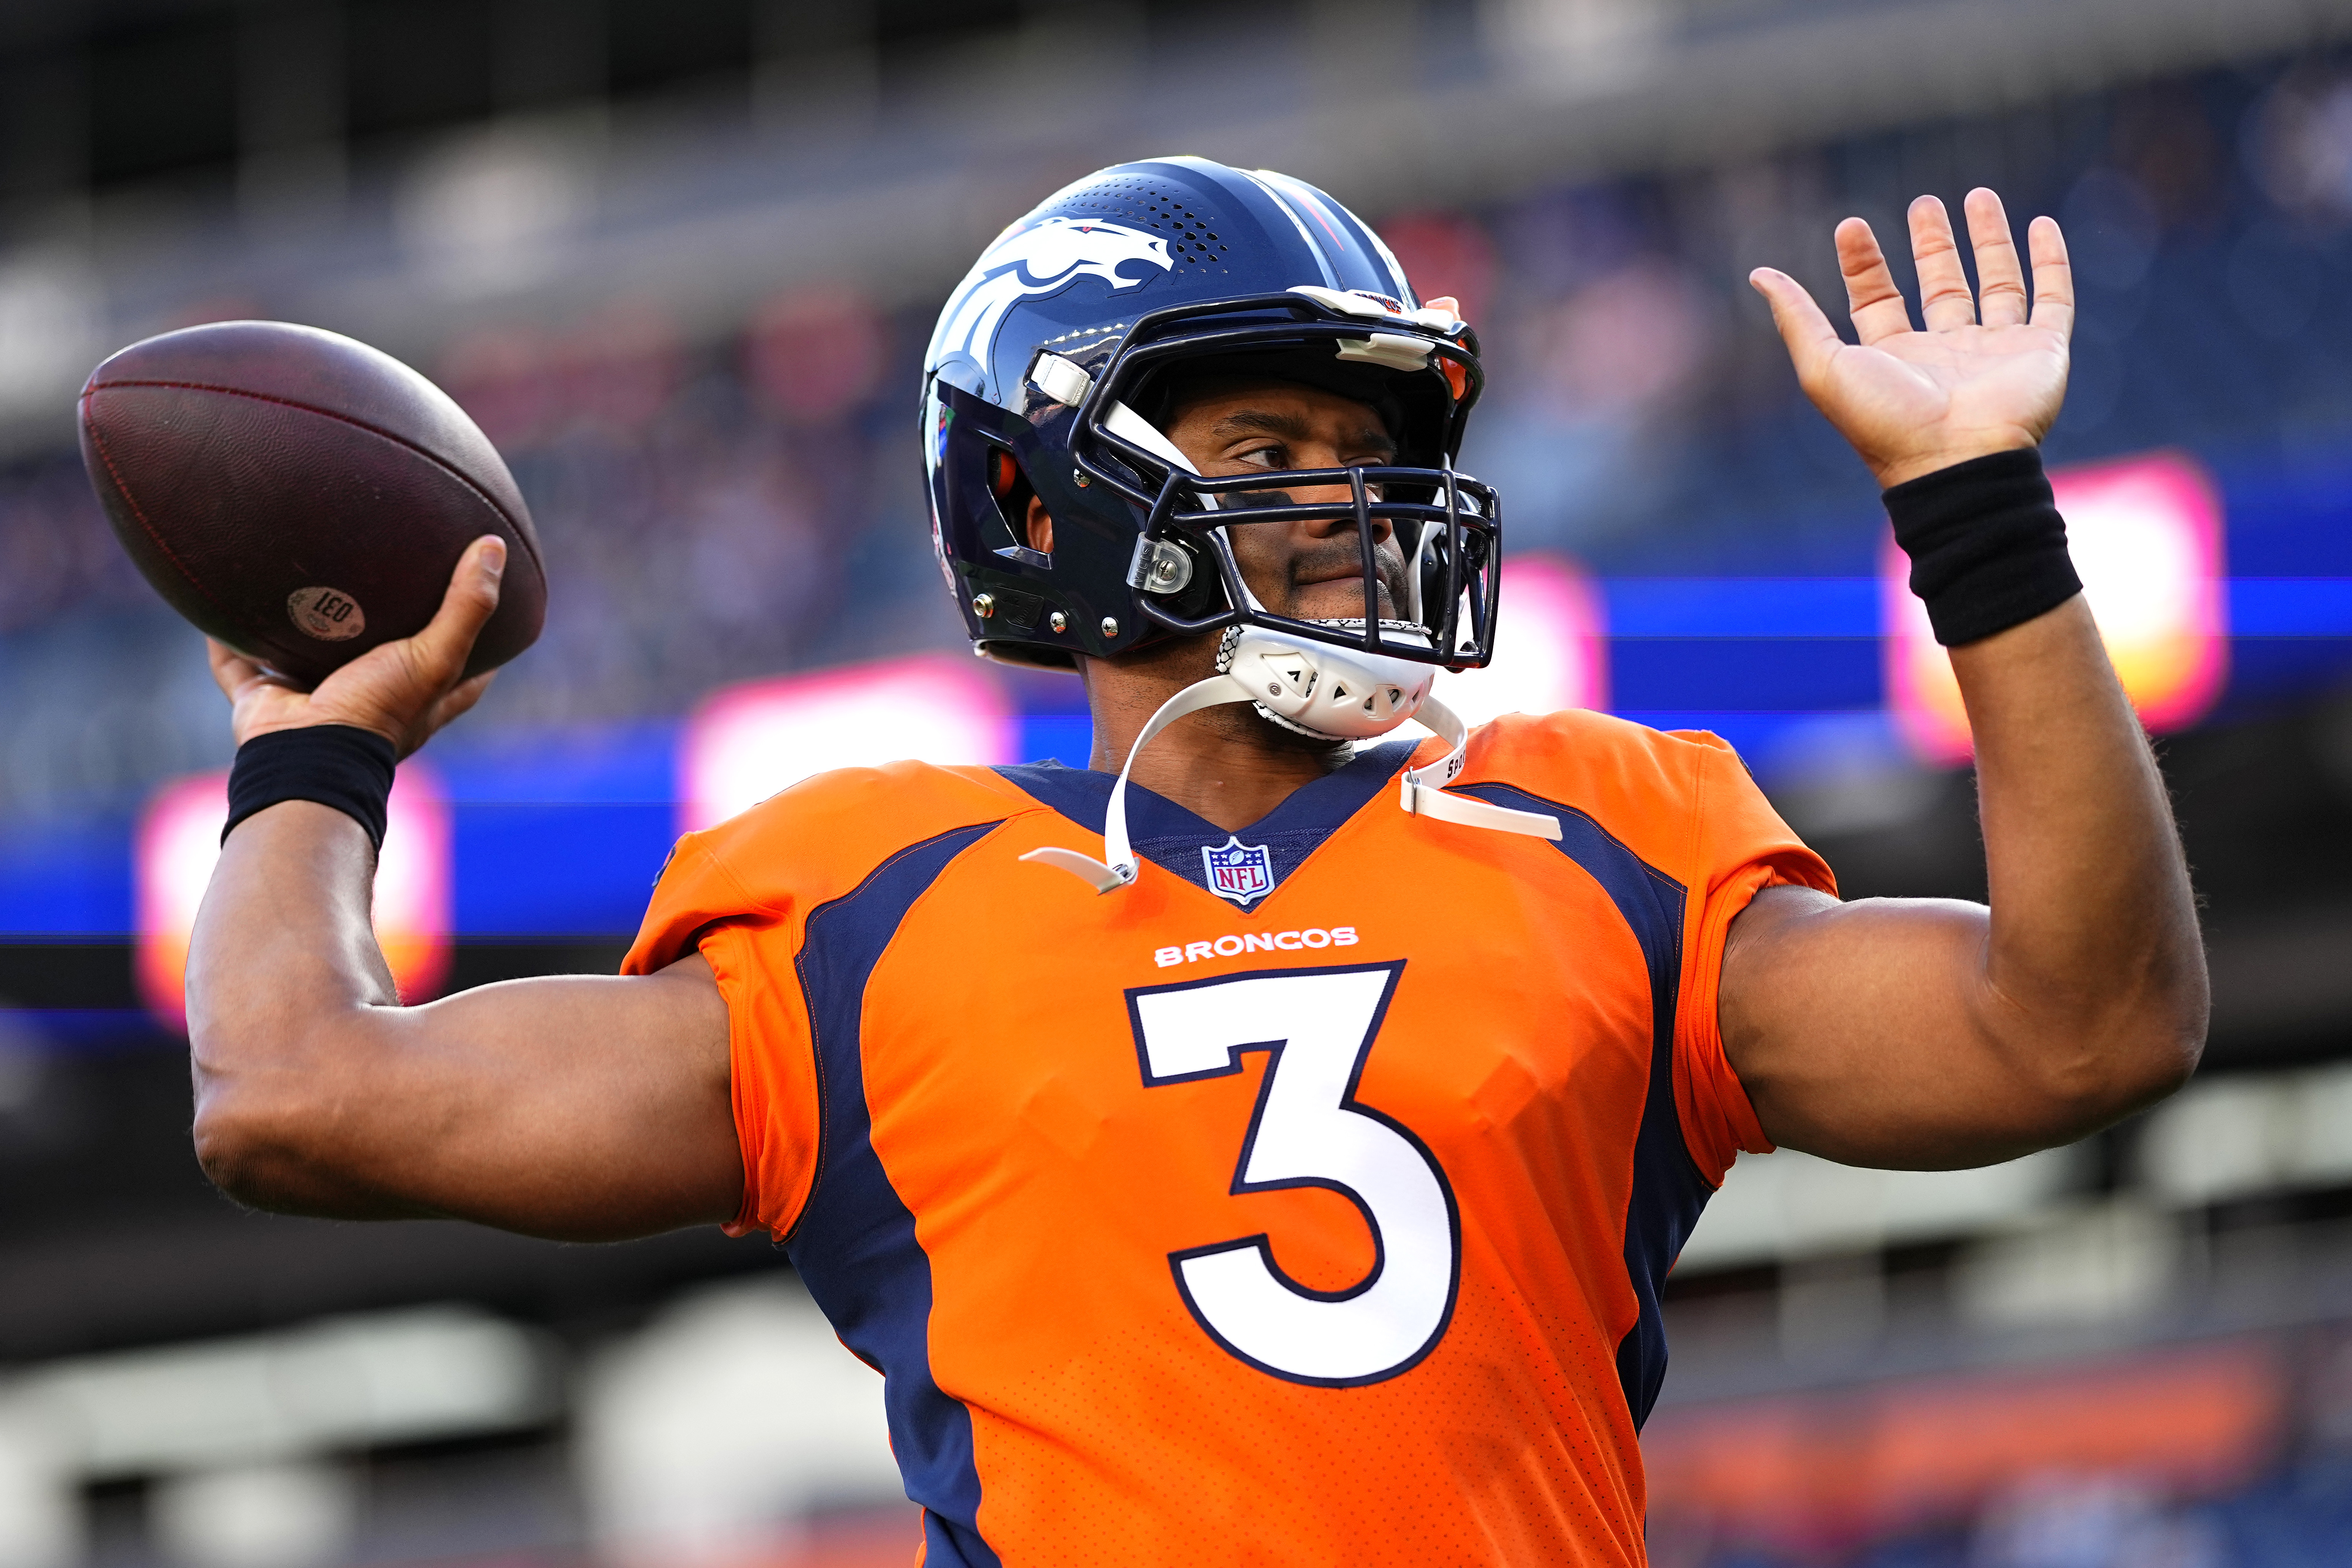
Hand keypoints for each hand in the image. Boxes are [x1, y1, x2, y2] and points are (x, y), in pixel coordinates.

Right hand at [209, 536, 505, 756]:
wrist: (307, 754)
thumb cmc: (379, 711)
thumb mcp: (436, 656)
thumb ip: (468, 605)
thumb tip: (494, 545)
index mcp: (415, 700)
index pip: (458, 672)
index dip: (473, 643)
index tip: (478, 606)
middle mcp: (364, 699)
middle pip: (376, 660)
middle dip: (375, 630)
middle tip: (377, 582)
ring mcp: (311, 700)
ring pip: (302, 658)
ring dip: (298, 630)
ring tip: (296, 581)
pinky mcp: (263, 700)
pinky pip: (237, 663)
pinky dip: (226, 640)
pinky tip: (220, 601)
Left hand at [1749, 188, 2073, 489]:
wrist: (1954, 463)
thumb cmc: (1885, 421)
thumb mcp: (1825, 367)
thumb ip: (1797, 318)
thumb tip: (1759, 273)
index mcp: (1894, 359)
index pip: (1877, 300)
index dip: (1863, 264)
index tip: (1850, 226)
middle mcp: (1945, 353)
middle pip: (1938, 286)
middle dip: (1930, 244)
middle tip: (1924, 202)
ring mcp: (1995, 352)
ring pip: (1995, 285)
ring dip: (1988, 242)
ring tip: (1977, 196)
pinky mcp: (2041, 352)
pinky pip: (2051, 299)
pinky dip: (2049, 262)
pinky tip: (2042, 226)